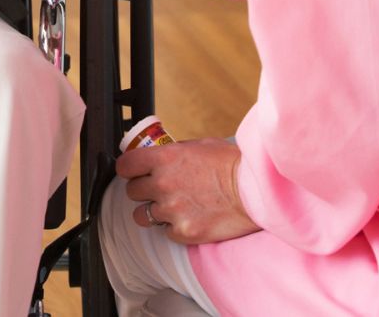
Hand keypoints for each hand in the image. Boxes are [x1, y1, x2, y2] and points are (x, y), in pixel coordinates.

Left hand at [117, 138, 259, 245]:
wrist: (253, 191)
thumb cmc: (230, 164)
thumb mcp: (197, 146)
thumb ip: (173, 153)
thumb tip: (159, 157)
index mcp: (164, 158)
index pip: (125, 166)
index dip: (127, 169)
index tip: (132, 172)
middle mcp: (162, 184)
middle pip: (132, 192)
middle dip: (141, 190)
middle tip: (154, 189)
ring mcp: (171, 210)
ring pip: (143, 215)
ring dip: (152, 211)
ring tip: (168, 207)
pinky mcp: (183, 232)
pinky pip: (165, 232)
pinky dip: (173, 226)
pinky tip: (187, 217)